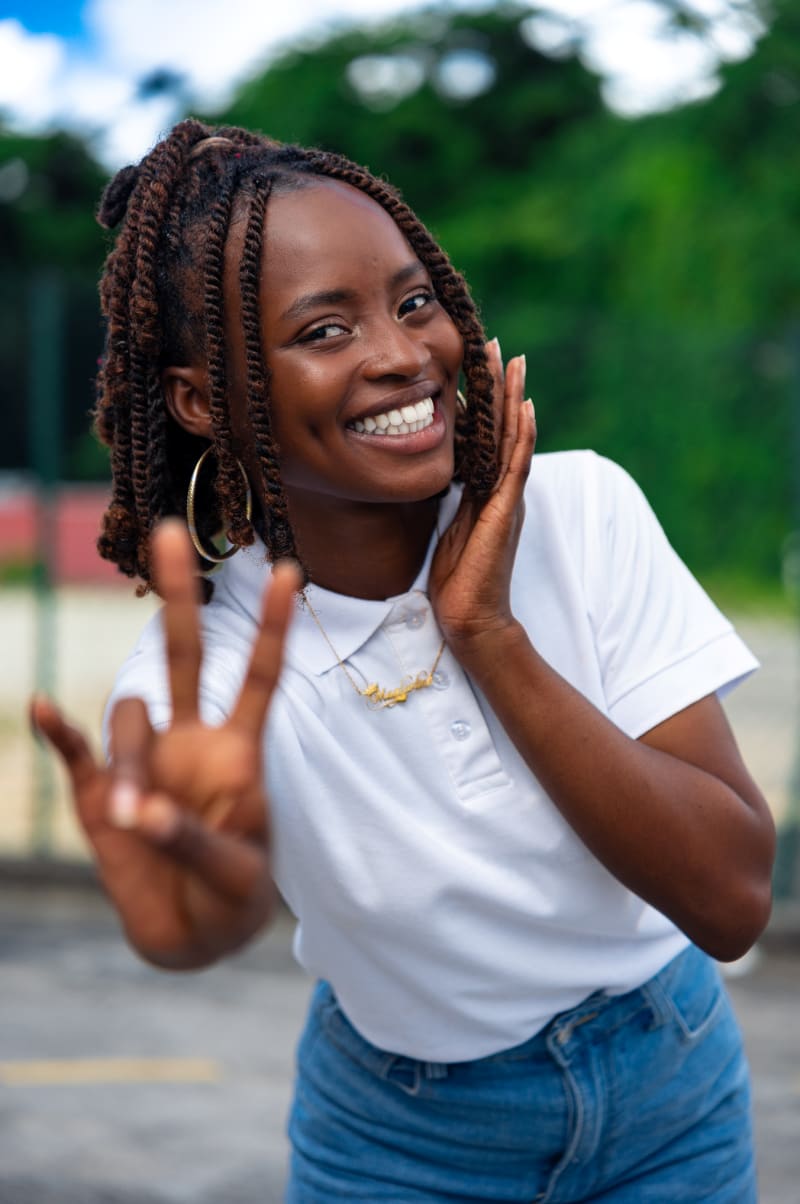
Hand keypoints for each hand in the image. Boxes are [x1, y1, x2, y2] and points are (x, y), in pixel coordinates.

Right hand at [30, 521, 299, 968]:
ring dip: (127, 761)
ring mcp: (143, 764)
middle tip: (171, 534)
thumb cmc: (233, 899)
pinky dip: (61, 732)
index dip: (273, 627)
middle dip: (181, 598)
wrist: (193, 939)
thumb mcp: (234, 874)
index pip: (259, 678)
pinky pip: (75, 754)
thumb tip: (134, 808)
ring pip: (129, 719)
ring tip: (134, 821)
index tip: (290, 570)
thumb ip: (190, 838)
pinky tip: (42, 710)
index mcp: (237, 753)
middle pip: (185, 657)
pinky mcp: (98, 797)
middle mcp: (190, 742)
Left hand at [429, 339, 534, 658]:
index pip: (486, 435)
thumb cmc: (458, 579)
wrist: (471, 616)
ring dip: (514, 398)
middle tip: (495, 344)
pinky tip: (526, 406)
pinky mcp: (507, 510)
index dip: (482, 399)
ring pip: (514, 437)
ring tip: (514, 361)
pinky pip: (517, 465)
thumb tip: (440, 472)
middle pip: (503, 426)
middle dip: (499, 385)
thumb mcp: (449, 526)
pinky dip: (523, 435)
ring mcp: (507, 498)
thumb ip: (452, 497)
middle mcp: (501, 489)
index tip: (473, 364)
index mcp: (486, 490)